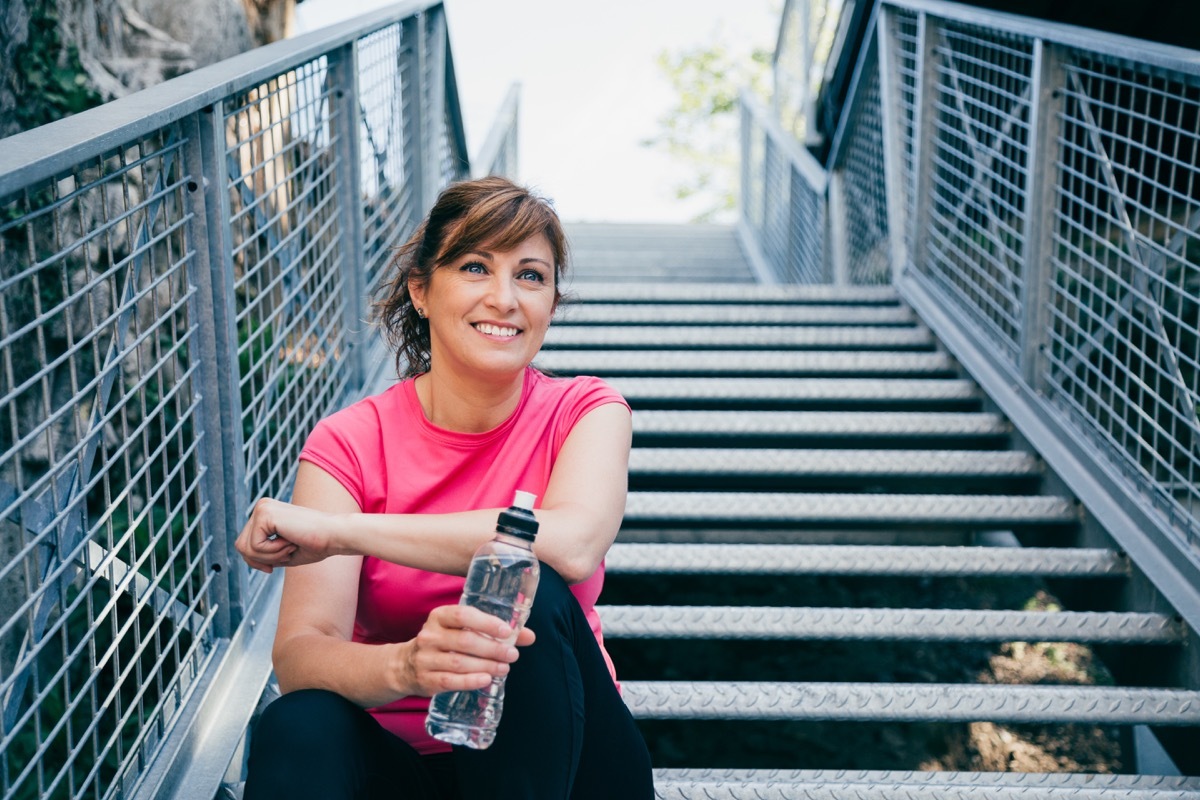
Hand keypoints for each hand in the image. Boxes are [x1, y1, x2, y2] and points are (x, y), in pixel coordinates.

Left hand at [235, 497, 340, 572]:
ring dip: (269, 557)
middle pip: (240, 546)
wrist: (334, 535)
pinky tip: (290, 542)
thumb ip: (263, 553)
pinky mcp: (265, 514)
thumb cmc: (316, 544)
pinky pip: (255, 546)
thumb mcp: (282, 552)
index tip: (272, 568)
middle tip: (285, 554)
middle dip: (260, 560)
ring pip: (245, 548)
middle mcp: (262, 506)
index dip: (256, 561)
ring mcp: (262, 508)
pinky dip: (273, 552)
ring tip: (289, 548)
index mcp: (266, 512)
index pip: (244, 543)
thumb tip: (246, 557)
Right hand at [397, 605, 536, 696]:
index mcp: (439, 616)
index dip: (486, 623)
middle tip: (512, 654)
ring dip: (485, 666)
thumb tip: (529, 636)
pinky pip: (450, 681)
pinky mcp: (425, 679)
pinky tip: (486, 680)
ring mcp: (425, 658)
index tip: (507, 631)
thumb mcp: (461, 630)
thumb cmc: (444, 643)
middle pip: (465, 641)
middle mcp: (430, 635)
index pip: (463, 615)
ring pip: (459, 662)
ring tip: (504, 668)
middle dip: (492, 649)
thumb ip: (494, 632)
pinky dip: (470, 681)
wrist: (406, 665)